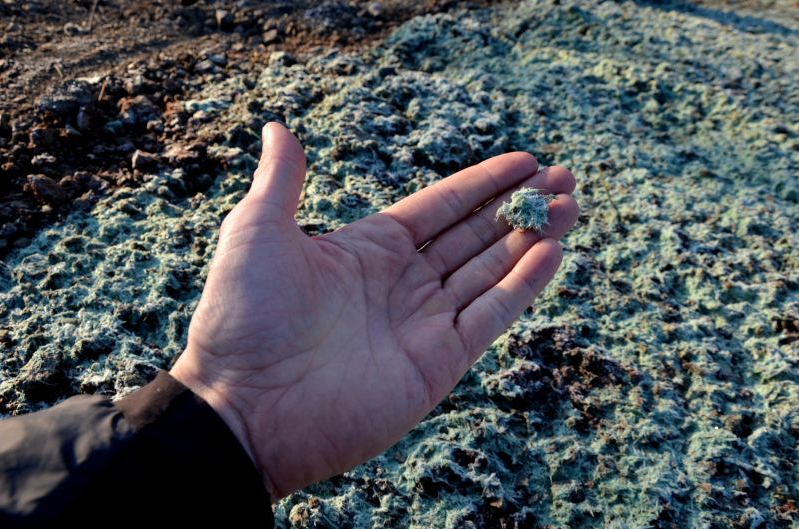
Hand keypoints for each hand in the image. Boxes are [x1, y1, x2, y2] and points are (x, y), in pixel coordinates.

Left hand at [169, 122, 578, 499]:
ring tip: (571, 205)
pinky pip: (491, 316)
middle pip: (476, 236)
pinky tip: (551, 253)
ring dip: (532, 238)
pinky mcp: (438, 363)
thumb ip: (283, 180)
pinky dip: (523, 286)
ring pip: (492, 271)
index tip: (524, 160)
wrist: (242, 409)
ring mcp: (423, 323)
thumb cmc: (243, 317)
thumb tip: (277, 127)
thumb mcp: (258, 232)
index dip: (482, 183)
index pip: (441, 207)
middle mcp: (403, 283)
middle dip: (520, 206)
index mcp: (369, 249)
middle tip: (564, 177)